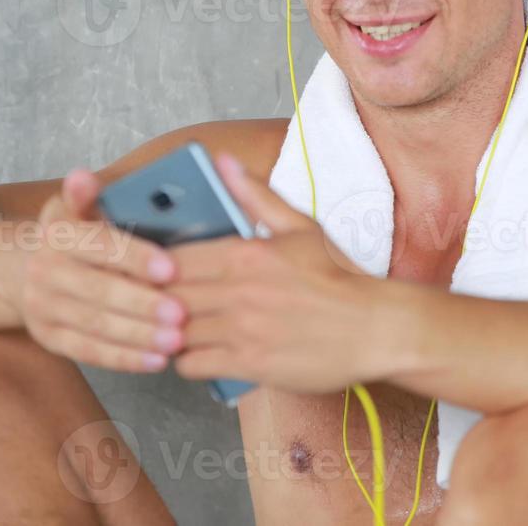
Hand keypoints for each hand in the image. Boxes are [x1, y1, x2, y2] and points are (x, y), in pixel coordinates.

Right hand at [17, 169, 186, 371]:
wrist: (23, 268)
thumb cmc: (76, 234)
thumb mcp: (80, 206)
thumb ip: (91, 195)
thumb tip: (82, 177)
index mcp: (58, 232)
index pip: (98, 245)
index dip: (134, 257)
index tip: (170, 267)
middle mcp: (44, 271)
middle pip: (98, 290)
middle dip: (142, 303)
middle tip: (182, 313)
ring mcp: (43, 308)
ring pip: (95, 325)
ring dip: (138, 335)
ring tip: (177, 339)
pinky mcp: (50, 338)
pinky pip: (89, 352)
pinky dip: (124, 358)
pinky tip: (157, 360)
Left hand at [165, 152, 382, 393]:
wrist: (374, 327)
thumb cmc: (339, 278)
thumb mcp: (299, 227)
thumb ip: (255, 195)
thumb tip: (225, 162)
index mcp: (245, 253)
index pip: (172, 259)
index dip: (154, 268)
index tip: (153, 273)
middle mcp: (238, 291)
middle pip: (166, 296)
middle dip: (156, 301)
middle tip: (156, 302)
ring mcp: (242, 330)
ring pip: (174, 332)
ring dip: (169, 331)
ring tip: (177, 327)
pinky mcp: (248, 364)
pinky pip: (192, 365)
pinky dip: (188, 359)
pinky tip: (200, 350)